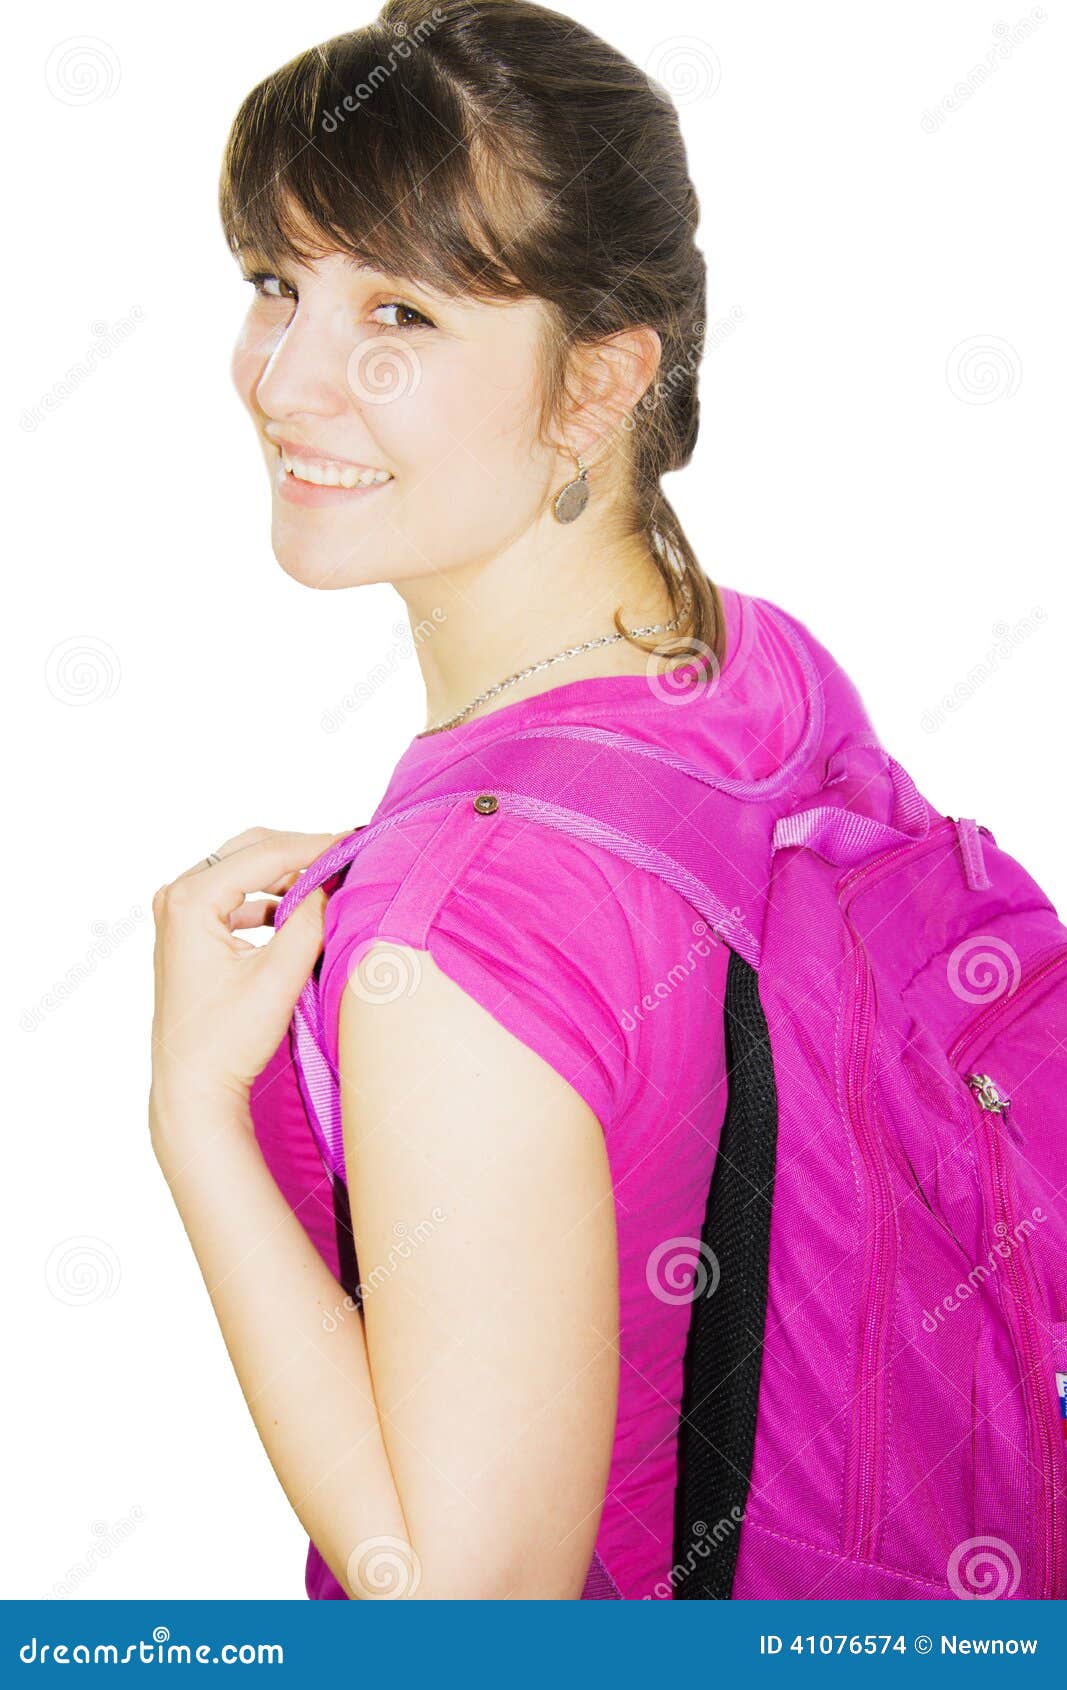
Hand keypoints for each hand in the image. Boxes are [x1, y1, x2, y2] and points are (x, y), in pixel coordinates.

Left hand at [150, 825, 351, 1122]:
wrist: (193, 1087)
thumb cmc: (226, 1041)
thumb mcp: (279, 977)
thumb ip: (310, 921)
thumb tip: (333, 881)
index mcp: (189, 900)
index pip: (264, 854)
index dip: (316, 846)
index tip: (357, 842)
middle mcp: (176, 896)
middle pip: (250, 850)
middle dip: (302, 852)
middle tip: (348, 857)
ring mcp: (179, 911)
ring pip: (244, 869)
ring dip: (288, 873)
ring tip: (330, 883)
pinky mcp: (189, 928)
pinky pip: (236, 893)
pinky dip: (271, 896)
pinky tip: (299, 911)